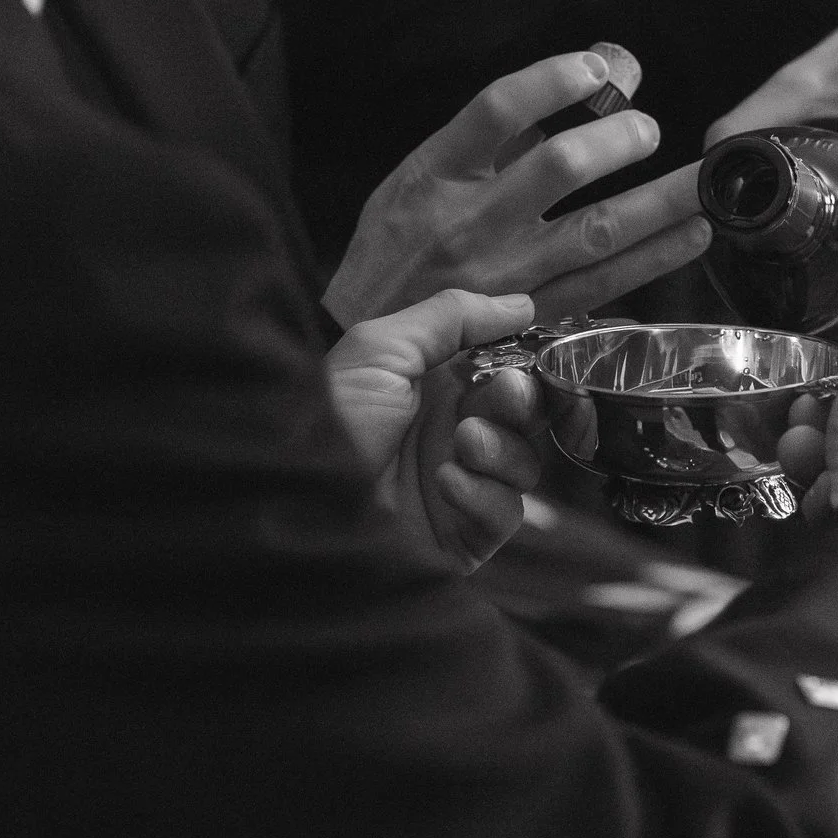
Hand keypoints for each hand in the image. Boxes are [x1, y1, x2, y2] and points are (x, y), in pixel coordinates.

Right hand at [324, 50, 710, 326]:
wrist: (366, 332)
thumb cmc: (399, 242)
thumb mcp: (424, 171)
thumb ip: (501, 129)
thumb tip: (600, 68)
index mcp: (436, 173)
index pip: (497, 109)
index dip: (552, 80)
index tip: (596, 69)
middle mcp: (470, 220)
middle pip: (557, 166)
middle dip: (616, 140)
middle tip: (649, 129)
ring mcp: (503, 272)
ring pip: (594, 230)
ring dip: (658, 202)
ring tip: (700, 180)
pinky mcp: (529, 313)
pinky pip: (603, 283)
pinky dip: (654, 258)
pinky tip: (693, 236)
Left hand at [326, 289, 551, 572]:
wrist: (301, 502)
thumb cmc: (330, 419)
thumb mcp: (380, 349)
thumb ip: (450, 317)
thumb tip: (522, 304)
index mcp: (438, 388)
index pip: (509, 370)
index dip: (529, 363)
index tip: (536, 352)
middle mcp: (453, 434)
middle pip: (527, 416)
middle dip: (522, 401)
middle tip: (503, 394)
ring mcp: (462, 485)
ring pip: (524, 463)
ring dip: (501, 448)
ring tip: (463, 443)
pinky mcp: (464, 533)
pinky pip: (505, 512)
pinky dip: (484, 494)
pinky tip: (445, 484)